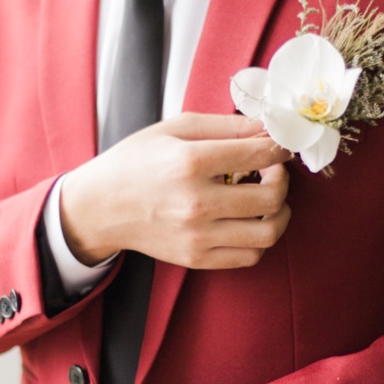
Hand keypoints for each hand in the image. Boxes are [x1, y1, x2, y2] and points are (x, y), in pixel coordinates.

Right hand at [59, 113, 291, 269]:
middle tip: (273, 170)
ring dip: (280, 212)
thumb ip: (226, 125)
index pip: (260, 154)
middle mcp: (196, 203)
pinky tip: (250, 220)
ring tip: (268, 198)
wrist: (99, 207)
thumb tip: (268, 127)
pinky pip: (250, 256)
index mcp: (190, 162)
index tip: (280, 145)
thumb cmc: (136, 162)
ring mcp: (197, 236)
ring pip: (269, 232)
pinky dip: (261, 238)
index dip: (280, 147)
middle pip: (272, 196)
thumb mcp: (175, 128)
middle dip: (283, 178)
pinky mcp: (196, 258)